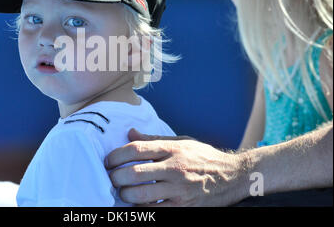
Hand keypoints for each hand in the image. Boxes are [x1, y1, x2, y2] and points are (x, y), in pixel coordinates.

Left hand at [105, 129, 250, 205]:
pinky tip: (137, 204)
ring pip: (141, 195)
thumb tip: (130, 133)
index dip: (116, 155)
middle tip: (111, 178)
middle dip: (116, 177)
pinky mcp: (184, 207)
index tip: (108, 161)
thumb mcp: (181, 141)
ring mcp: (179, 190)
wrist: (234, 176)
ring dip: (125, 195)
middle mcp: (174, 168)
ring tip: (122, 192)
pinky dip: (142, 208)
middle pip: (135, 173)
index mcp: (172, 149)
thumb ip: (154, 139)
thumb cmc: (204, 156)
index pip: (137, 149)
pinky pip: (155, 210)